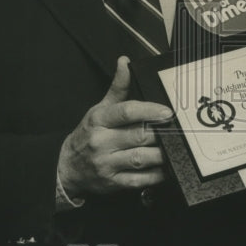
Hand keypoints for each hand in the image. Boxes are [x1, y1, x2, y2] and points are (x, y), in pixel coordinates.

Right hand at [57, 56, 173, 197]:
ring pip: (140, 158)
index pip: (127, 112)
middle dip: (161, 133)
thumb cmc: (88, 134)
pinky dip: (155, 175)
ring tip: (175, 148)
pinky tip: (166, 169)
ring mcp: (107, 163)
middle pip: (138, 135)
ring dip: (161, 154)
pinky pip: (138, 180)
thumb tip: (125, 62)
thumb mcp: (99, 108)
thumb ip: (118, 87)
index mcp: (99, 120)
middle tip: (179, 130)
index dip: (150, 110)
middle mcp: (102, 141)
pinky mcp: (113, 182)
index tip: (168, 111)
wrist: (67, 166)